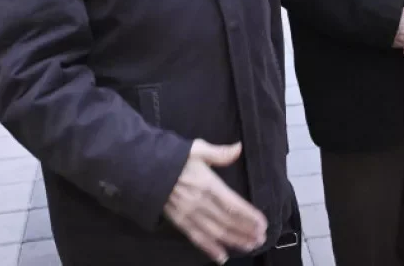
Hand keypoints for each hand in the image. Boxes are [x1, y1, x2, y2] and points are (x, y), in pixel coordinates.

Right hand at [163, 141, 266, 263]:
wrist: (142, 169)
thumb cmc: (171, 157)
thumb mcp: (196, 149)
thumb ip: (219, 153)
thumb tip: (238, 148)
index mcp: (208, 184)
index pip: (233, 204)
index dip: (249, 216)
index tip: (262, 224)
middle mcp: (200, 203)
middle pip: (227, 221)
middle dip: (246, 231)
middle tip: (261, 239)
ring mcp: (189, 215)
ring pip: (215, 233)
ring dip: (234, 241)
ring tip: (250, 246)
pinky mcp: (179, 222)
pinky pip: (196, 238)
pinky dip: (210, 249)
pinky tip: (222, 257)